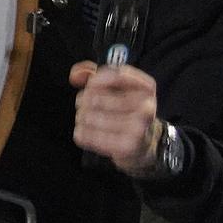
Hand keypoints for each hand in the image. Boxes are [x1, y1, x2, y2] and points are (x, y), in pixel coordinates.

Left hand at [70, 60, 162, 174]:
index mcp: (147, 88)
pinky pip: (88, 136)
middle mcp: (146, 107)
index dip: (95, 79)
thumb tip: (75, 76)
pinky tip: (84, 132)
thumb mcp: (117, 87)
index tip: (91, 85)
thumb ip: (93, 75)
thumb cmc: (125, 110)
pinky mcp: (126, 147)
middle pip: (95, 97)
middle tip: (85, 105)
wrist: (143, 143)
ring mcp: (138, 129)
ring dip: (81, 117)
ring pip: (89, 117)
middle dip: (83, 100)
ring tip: (86, 119)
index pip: (116, 75)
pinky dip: (81, 133)